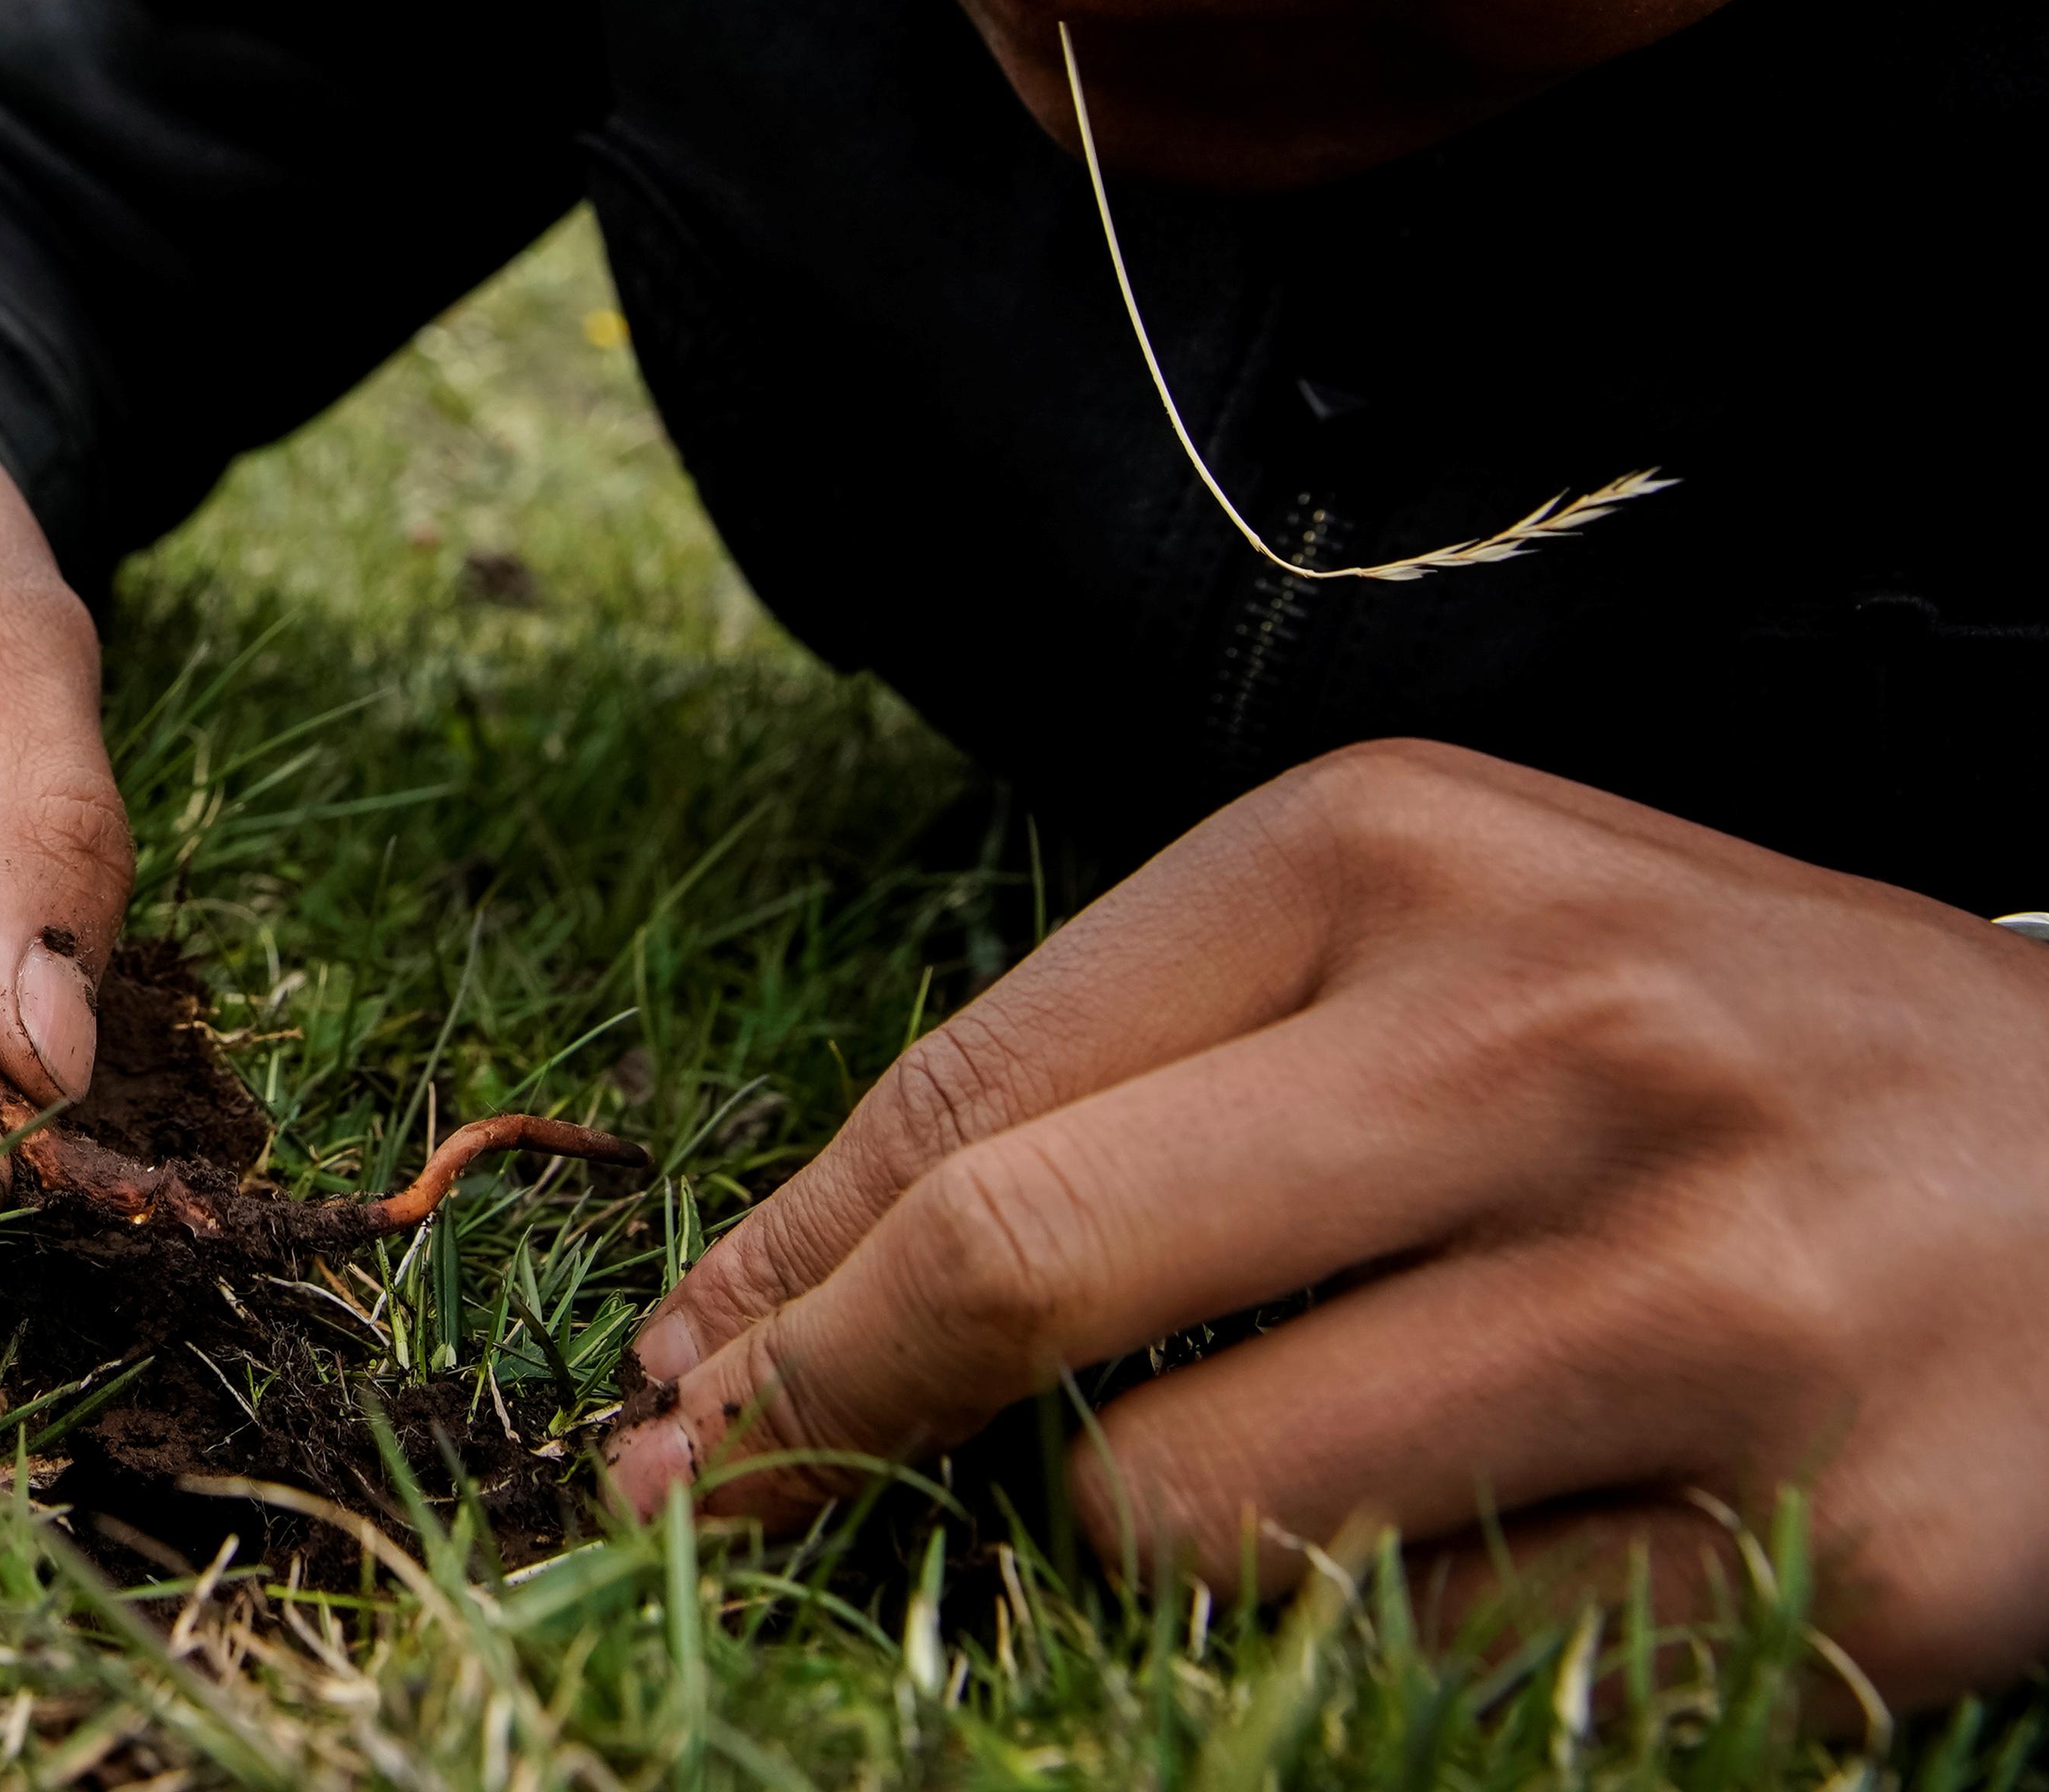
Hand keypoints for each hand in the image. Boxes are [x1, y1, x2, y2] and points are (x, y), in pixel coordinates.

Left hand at [607, 740, 2048, 1701]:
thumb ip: (1127, 1081)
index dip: (778, 1268)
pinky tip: (1460, 1564)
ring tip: (1236, 1492)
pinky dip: (1379, 1647)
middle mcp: (1556, 1046)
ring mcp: (1710, 1299)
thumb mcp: (1429, 950)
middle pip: (1028, 1269)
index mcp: (1408, 856)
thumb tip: (776, 1310)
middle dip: (818, 1416)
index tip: (670, 1383)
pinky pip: (1433, 1663)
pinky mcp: (1848, 1551)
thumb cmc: (1718, 1048)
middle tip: (712, 1496)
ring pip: (1194, 1508)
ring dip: (1133, 1550)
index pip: (978, 1088)